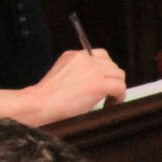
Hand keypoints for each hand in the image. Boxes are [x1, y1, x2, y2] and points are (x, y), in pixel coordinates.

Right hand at [0, 49, 126, 126]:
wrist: (41, 102)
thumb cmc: (46, 97)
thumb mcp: (60, 77)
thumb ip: (75, 74)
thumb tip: (89, 84)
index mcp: (74, 56)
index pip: (99, 56)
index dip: (103, 71)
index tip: (100, 83)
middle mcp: (85, 58)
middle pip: (111, 64)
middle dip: (111, 80)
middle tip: (105, 95)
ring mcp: (93, 70)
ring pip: (119, 75)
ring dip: (116, 88)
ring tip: (107, 101)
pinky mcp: (100, 84)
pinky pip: (120, 87)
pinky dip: (118, 98)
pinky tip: (109, 105)